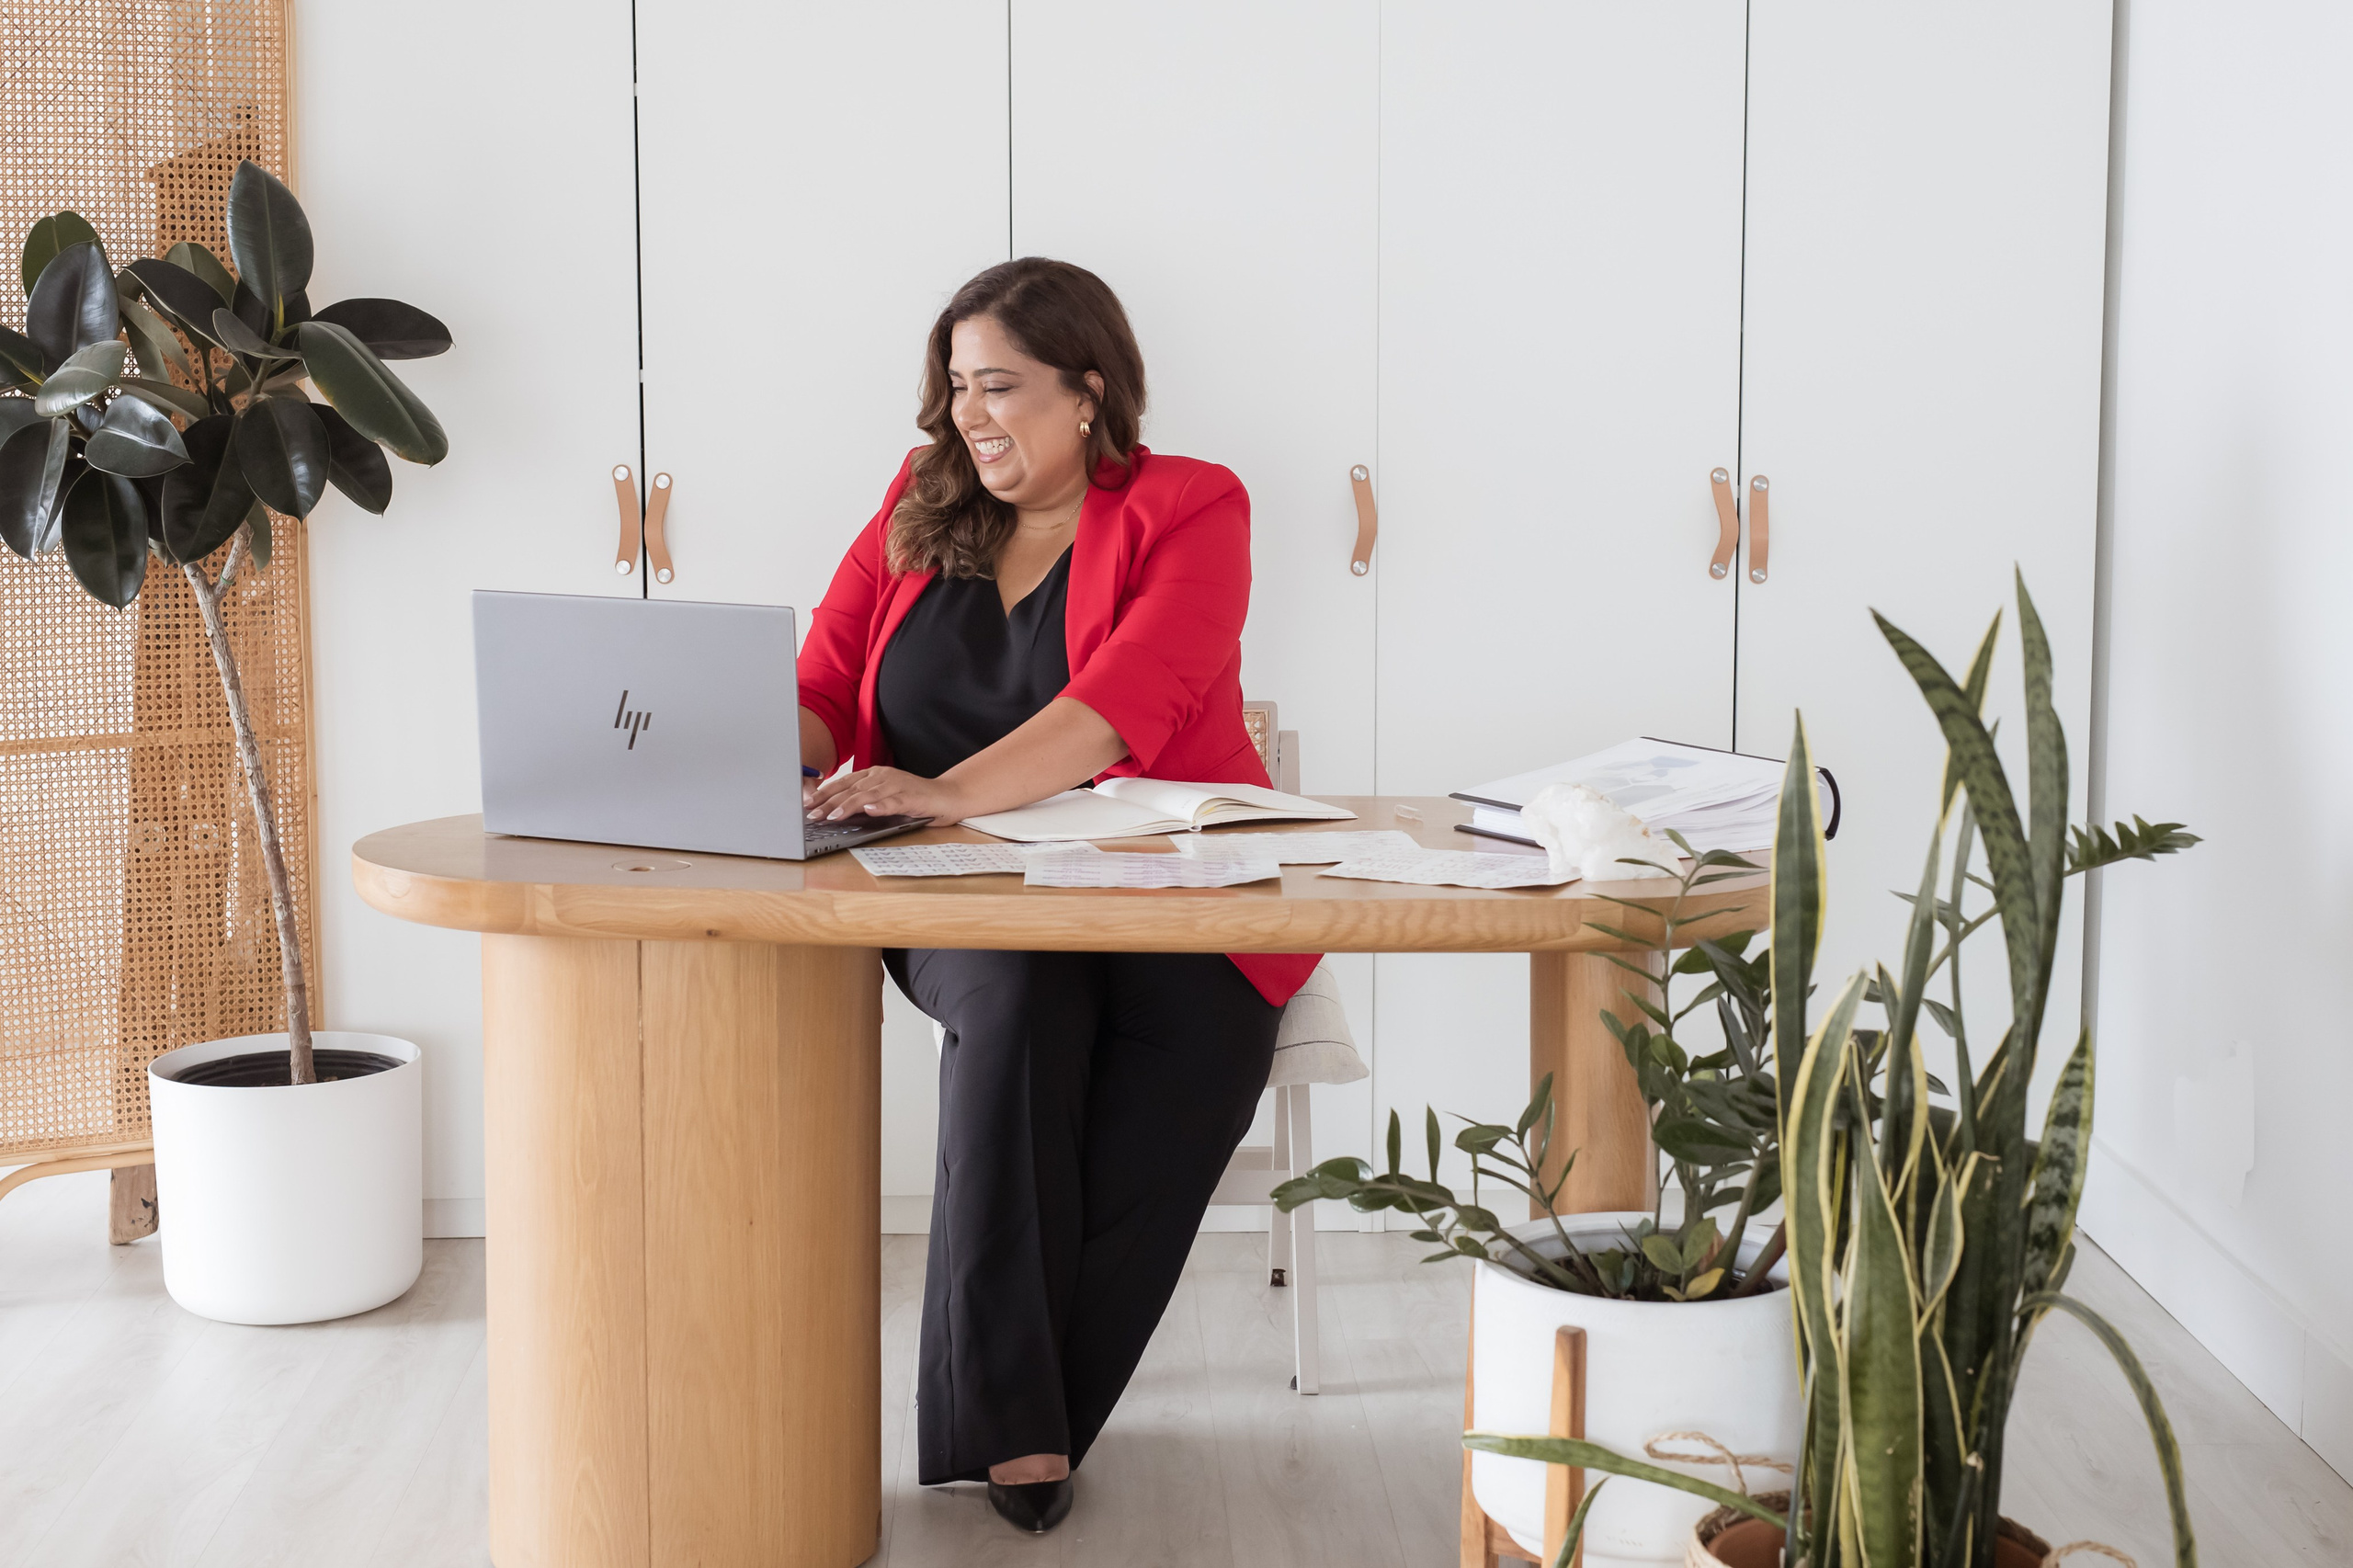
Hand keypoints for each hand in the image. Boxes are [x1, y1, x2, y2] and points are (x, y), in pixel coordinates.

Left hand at [806, 766, 968, 825]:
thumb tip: (834, 810)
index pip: (844, 783)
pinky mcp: (912, 798)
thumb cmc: (914, 798)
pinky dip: (881, 806)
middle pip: (851, 789)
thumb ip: (863, 800)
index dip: (824, 793)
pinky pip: (894, 802)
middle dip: (829, 803)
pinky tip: (870, 811)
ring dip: (848, 806)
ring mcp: (898, 786)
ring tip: (833, 816)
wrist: (948, 796)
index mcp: (874, 775)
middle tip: (812, 815)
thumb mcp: (884, 797)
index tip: (807, 804)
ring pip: (868, 795)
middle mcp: (883, 777)